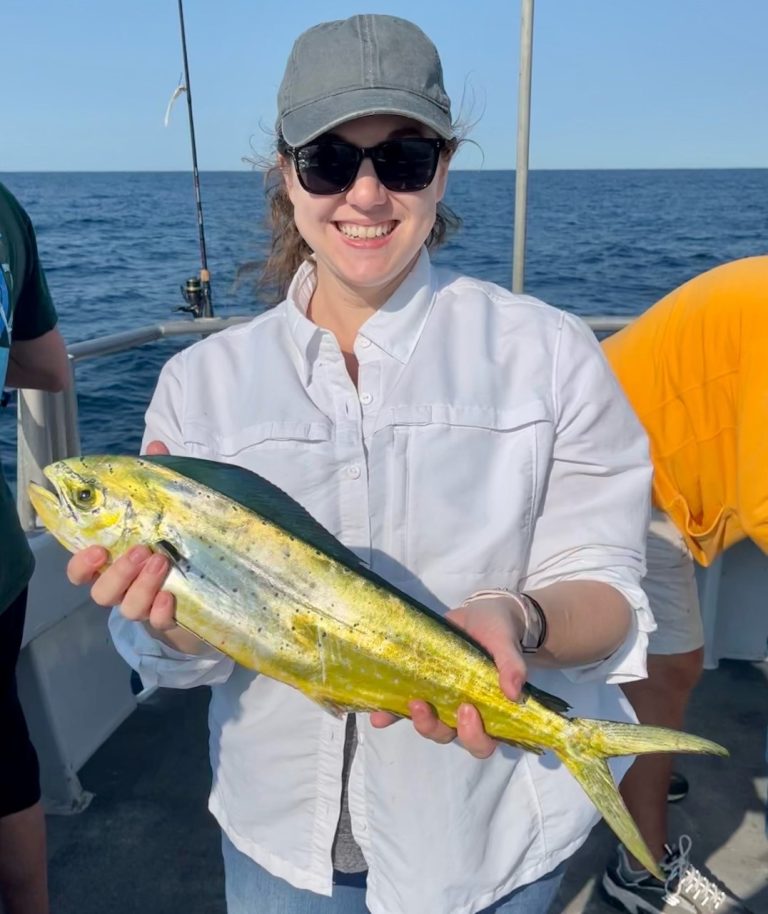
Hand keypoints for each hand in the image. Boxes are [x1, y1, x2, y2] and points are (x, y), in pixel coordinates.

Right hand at [65, 439, 176, 629]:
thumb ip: (158, 482)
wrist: (214, 586)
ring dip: (140, 586)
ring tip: (162, 562)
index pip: (81, 570)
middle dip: (118, 571)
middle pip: (101, 592)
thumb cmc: (176, 544)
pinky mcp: (170, 622)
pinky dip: (160, 612)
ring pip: (128, 608)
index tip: (96, 549)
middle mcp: (125, 588)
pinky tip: (171, 596)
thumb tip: (156, 445)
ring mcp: (146, 607)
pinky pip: (157, 623)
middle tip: (142, 549)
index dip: (81, 564)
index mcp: (116, 563)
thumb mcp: (170, 511)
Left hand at [369, 595, 527, 757]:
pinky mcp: (420, 687)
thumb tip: (514, 691)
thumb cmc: (498, 633)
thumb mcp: (506, 643)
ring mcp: (440, 702)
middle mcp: (462, 713)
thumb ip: (511, 665)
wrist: (481, 615)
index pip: (484, 742)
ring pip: (427, 724)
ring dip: (414, 720)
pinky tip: (378, 713)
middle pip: (449, 736)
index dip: (475, 737)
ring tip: (407, 702)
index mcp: (489, 711)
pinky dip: (390, 713)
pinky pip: (402, 707)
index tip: (467, 711)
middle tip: (423, 706)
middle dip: (434, 727)